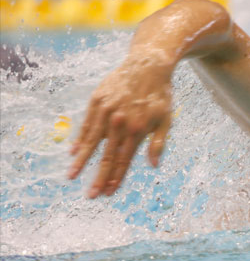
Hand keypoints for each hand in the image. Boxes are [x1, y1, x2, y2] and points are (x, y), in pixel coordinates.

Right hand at [67, 59, 172, 197]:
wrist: (148, 65)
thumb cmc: (160, 96)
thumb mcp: (166, 120)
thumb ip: (159, 143)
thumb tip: (153, 166)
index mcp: (138, 129)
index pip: (124, 160)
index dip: (116, 178)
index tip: (108, 193)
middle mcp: (120, 122)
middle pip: (107, 156)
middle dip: (98, 177)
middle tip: (90, 195)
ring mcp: (107, 111)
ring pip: (92, 141)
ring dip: (82, 161)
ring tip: (72, 176)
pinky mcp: (97, 100)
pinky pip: (87, 124)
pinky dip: (80, 139)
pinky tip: (73, 152)